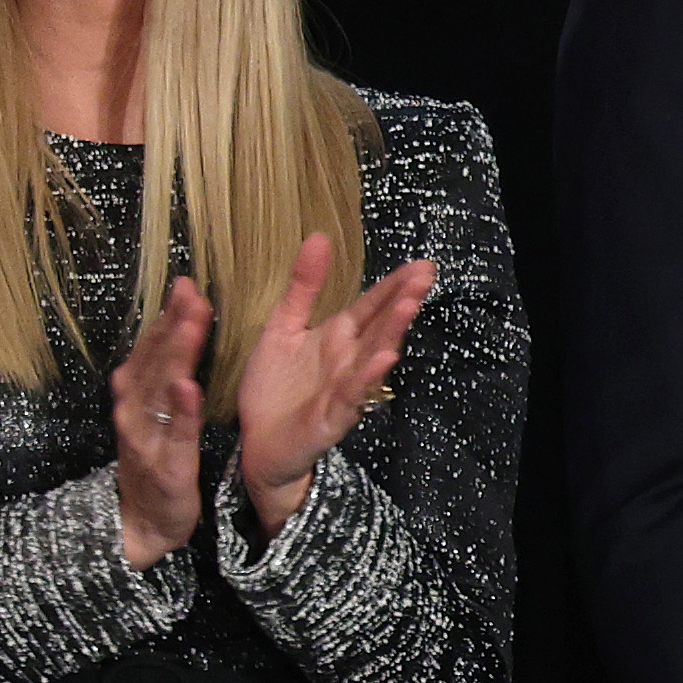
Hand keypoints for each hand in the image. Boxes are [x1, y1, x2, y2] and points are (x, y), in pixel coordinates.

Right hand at [110, 275, 209, 568]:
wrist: (142, 519)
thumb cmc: (154, 454)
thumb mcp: (157, 408)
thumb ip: (166, 368)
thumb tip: (182, 321)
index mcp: (136, 391)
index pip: (152, 345)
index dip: (168, 314)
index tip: (186, 283)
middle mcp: (134, 407)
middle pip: (154, 359)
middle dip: (172, 324)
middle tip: (191, 292)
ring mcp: (146, 435)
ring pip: (159, 388)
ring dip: (174, 355)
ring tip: (191, 324)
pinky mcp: (166, 463)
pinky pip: (175, 432)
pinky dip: (180, 410)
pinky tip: (188, 387)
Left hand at [233, 234, 433, 540]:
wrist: (257, 446)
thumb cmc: (274, 389)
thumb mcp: (282, 327)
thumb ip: (303, 287)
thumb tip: (320, 237)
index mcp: (338, 338)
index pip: (371, 306)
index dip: (393, 285)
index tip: (420, 264)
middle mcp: (349, 361)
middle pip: (380, 326)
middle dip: (402, 301)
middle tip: (424, 276)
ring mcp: (345, 389)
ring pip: (374, 357)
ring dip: (392, 332)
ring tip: (409, 306)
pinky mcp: (332, 417)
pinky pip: (353, 395)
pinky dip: (368, 377)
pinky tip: (384, 358)